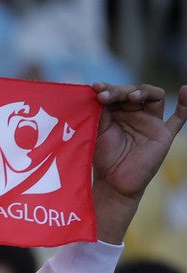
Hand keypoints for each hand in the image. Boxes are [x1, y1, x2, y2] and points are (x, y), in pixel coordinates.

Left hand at [91, 83, 186, 243]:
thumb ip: (100, 113)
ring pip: (154, 97)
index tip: (95, 88)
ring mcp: (151, 123)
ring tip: (131, 96)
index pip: (117, 93)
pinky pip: (179, 118)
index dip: (108, 89)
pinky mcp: (164, 135)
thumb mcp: (98, 132)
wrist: (114, 184)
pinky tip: (186, 90)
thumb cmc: (103, 159)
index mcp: (118, 112)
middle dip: (119, 91)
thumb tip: (98, 92)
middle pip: (134, 92)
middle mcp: (136, 114)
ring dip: (144, 91)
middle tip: (105, 96)